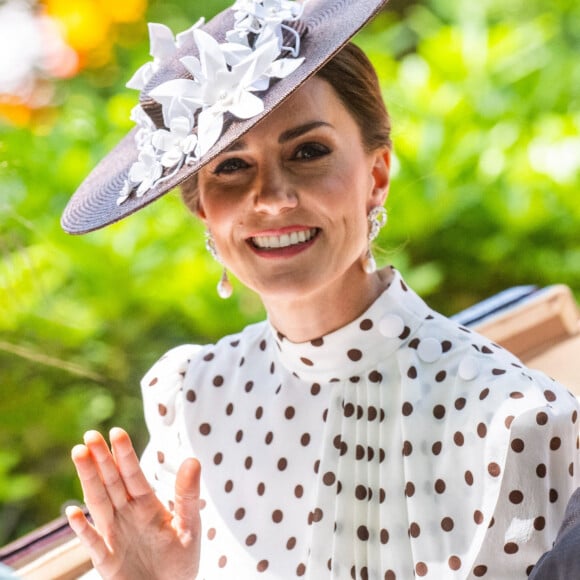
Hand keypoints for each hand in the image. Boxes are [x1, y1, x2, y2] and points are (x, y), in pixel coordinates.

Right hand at [66, 428, 200, 579]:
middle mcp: (127, 514)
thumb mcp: (189, 525)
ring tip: (79, 454)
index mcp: (147, 503)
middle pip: (111, 482)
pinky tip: (73, 513)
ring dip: (88, 479)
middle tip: (90, 434)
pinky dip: (83, 529)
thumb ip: (187, 495)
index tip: (116, 432)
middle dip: (101, 459)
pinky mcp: (107, 561)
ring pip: (98, 502)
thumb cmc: (180, 559)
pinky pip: (93, 543)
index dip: (124, 454)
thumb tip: (194, 460)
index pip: (133, 474)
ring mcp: (114, 535)